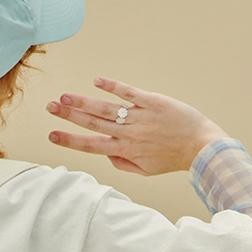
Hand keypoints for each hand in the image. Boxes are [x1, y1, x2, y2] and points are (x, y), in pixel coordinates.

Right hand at [45, 76, 228, 174]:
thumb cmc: (172, 159)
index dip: (70, 140)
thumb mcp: (144, 170)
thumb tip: (106, 153)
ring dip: (83, 102)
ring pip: (106, 108)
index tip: (52, 135)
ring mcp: (140, 116)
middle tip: (50, 107)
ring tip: (65, 97)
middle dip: (69, 116)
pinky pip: (130, 93)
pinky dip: (113, 87)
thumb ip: (122, 163)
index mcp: (124, 150)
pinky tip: (97, 80)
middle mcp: (128, 133)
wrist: (201, 147)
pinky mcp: (153, 102)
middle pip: (92, 123)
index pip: (90, 144)